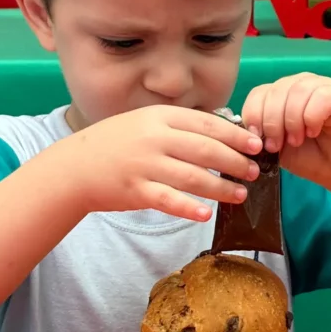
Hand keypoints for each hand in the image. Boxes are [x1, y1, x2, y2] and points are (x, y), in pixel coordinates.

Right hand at [68, 106, 263, 221]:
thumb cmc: (116, 144)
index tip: (256, 144)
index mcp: (159, 117)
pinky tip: (206, 214)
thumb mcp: (145, 123)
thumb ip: (178, 127)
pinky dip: (189, 208)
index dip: (235, 135)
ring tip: (239, 195)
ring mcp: (144, 164)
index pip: (206, 123)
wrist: (74, 167)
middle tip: (253, 172)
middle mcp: (154, 138)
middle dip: (234, 162)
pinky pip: (168, 200)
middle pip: (205, 150)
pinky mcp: (135, 190)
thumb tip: (220, 136)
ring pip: (192, 177)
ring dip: (220, 188)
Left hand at [241, 74, 330, 194]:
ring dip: (291, 121)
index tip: (257, 141)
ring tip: (296, 140)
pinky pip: (319, 97)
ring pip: (295, 92)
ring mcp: (319, 86)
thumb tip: (240, 130)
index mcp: (280, 95)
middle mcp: (298, 85)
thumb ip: (260, 134)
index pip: (258, 94)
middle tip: (277, 145)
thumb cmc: (310, 158)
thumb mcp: (276, 147)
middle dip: (270, 122)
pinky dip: (311, 117)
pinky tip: (314, 131)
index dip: (253, 116)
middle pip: (274, 92)